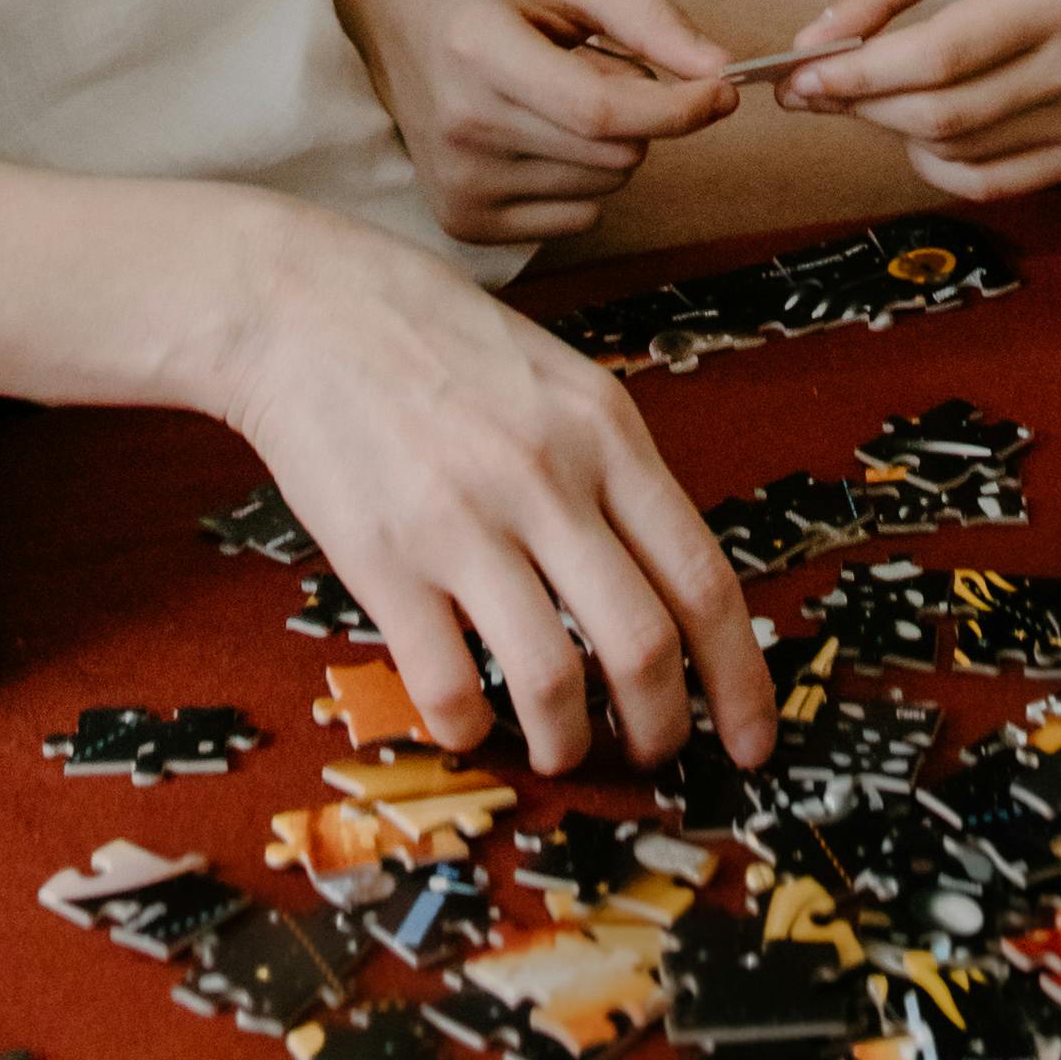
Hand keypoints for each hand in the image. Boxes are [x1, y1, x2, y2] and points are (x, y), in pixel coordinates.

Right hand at [216, 209, 770, 778]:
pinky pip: (450, 689)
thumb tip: (670, 594)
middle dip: (661, 733)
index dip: (741, 681)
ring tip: (561, 749)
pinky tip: (470, 717)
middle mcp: (548, 477)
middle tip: (651, 758)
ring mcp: (464, 521)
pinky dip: (471, 730)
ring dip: (568, 747)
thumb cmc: (438, 342)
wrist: (308, 303)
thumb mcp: (559, 381)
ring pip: (554, 686)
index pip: (704, 579)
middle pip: (644, 648)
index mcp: (605, 430)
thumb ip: (613, 474)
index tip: (751, 742)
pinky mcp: (385, 560)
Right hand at [359, 0, 742, 253]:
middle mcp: (462, 127)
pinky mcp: (463, 221)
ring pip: (603, 187)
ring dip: (608, 144)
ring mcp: (458, 184)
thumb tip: (719, 70)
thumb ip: (649, 17)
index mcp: (480, 51)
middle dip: (639, 112)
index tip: (724, 90)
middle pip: (613, 154)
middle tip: (599, 66)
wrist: (402, 11)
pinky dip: (581, 178)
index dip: (677, 108)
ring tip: (560, 95)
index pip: (601, 111)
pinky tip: (538, 133)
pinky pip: (577, 218)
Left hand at [777, 0, 1060, 199]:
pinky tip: (916, 127)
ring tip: (865, 94)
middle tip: (809, 89)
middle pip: (945, 115)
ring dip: (894, 133)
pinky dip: (940, 165)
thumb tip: (814, 42)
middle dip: (862, 105)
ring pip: (961, 155)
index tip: (798, 74)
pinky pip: (995, 183)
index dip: (859, 73)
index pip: (938, 57)